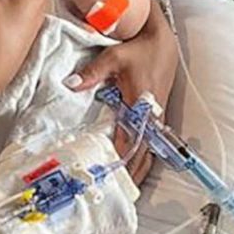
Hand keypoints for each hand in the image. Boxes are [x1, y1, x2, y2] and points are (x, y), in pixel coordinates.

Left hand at [64, 3, 177, 185]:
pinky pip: (153, 143)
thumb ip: (92, 72)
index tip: (109, 175)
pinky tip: (138, 169)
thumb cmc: (137, 49)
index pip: (130, 139)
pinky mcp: (158, 115)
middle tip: (117, 192)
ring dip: (140, 169)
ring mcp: (156, 117)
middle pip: (143, 152)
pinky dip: (145, 157)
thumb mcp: (113, 57)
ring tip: (127, 189)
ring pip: (150, 150)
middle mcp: (151, 115)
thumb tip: (71, 84)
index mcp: (140, 104)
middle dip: (131, 173)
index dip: (120, 159)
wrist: (162, 41)